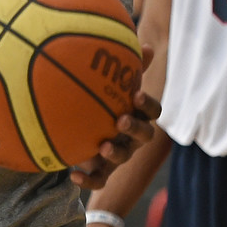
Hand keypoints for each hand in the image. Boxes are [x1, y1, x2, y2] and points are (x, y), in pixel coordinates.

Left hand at [71, 44, 161, 189]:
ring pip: (123, 158)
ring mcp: (118, 154)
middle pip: (145, 136)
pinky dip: (88, 181)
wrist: (82, 129)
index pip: (153, 111)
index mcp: (138, 114)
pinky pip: (99, 180)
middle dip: (135, 128)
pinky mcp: (102, 170)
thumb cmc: (103, 100)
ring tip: (103, 146)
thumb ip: (129, 68)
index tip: (136, 93)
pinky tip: (73, 175)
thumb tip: (145, 46)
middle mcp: (132, 137)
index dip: (148, 104)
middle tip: (121, 119)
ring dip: (115, 153)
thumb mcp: (114, 83)